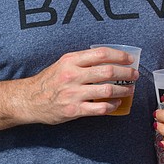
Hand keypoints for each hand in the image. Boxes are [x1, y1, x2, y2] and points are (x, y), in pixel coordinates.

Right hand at [20, 47, 138, 124]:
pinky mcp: (74, 110)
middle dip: (126, 73)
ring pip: (107, 90)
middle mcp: (72, 75)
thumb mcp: (62, 64)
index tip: (130, 59)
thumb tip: (107, 60)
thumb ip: (81, 61)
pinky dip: (112, 105)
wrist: (29, 100)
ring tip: (129, 89)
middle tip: (134, 75)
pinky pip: (100, 108)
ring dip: (123, 90)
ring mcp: (73, 93)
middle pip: (108, 71)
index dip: (119, 55)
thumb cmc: (48, 81)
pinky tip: (116, 103)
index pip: (101, 53)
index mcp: (70, 61)